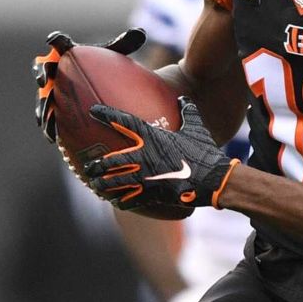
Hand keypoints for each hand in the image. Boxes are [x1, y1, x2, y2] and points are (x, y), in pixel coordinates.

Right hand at [33, 29, 146, 142]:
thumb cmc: (107, 63)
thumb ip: (126, 42)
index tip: (53, 40)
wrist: (101, 81)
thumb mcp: (117, 52)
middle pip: (44, 69)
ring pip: (43, 96)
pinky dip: (49, 125)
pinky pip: (50, 116)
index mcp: (67, 51)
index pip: (59, 42)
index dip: (55, 40)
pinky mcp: (54, 107)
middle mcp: (55, 69)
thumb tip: (140, 32)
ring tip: (43, 115)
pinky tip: (51, 137)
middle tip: (43, 80)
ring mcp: (52, 89)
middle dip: (41, 73)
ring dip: (41, 105)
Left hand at [83, 97, 238, 209]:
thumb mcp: (196, 128)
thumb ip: (187, 112)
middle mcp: (145, 157)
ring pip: (116, 182)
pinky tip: (115, 202)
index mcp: (153, 138)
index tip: (93, 111)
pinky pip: (131, 198)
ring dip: (104, 184)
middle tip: (89, 166)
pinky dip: (122, 200)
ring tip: (95, 185)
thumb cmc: (204, 151)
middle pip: (113, 160)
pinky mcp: (152, 194)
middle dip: (98, 164)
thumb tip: (183, 99)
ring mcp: (147, 177)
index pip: (125, 123)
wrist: (213, 179)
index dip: (108, 115)